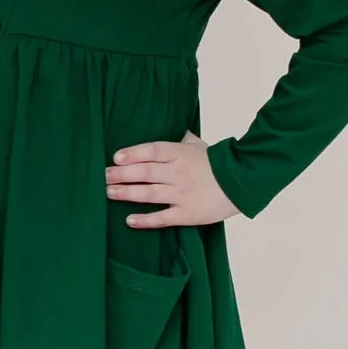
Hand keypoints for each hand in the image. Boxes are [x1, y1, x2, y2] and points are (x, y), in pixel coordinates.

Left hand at [105, 133, 238, 228]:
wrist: (243, 183)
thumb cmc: (218, 163)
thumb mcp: (198, 145)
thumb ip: (180, 139)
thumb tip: (167, 128)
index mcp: (181, 154)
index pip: (152, 151)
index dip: (133, 153)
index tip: (116, 157)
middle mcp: (179, 173)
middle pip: (145, 172)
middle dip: (122, 174)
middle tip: (103, 176)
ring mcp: (182, 194)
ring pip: (149, 193)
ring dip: (127, 193)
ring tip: (109, 192)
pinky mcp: (187, 214)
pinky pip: (162, 218)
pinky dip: (145, 220)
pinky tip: (129, 220)